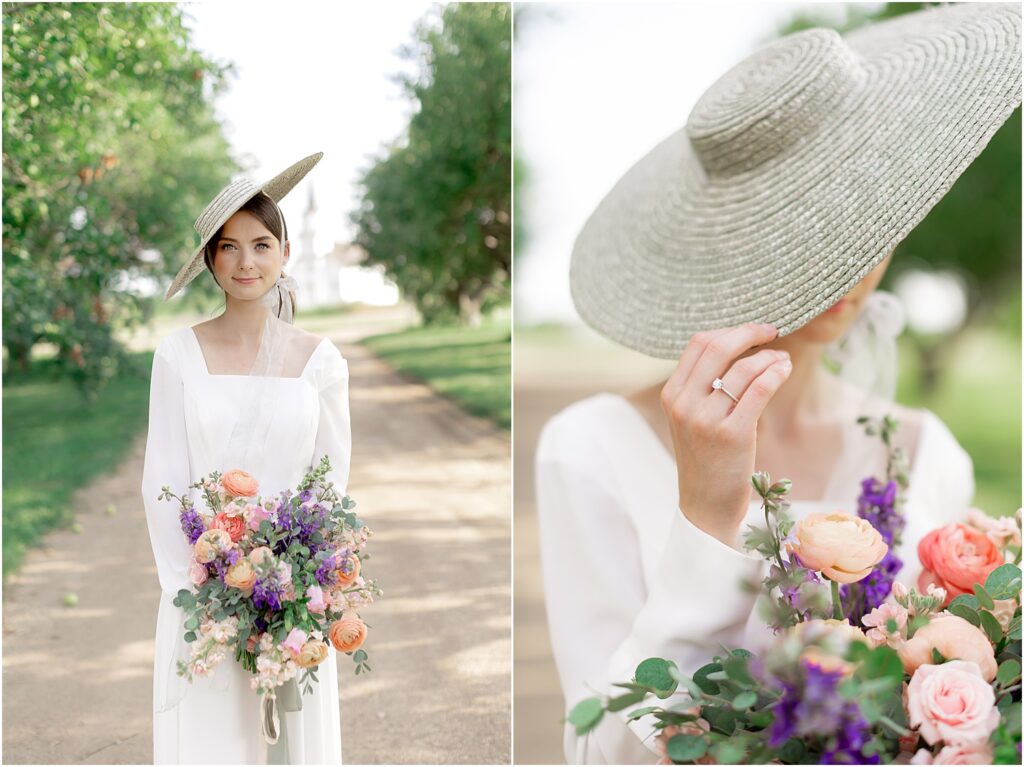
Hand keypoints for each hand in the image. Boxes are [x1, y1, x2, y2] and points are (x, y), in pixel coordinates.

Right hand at [659, 323, 792, 547]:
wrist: (705, 506)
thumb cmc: (705, 459)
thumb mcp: (690, 419)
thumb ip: (702, 386)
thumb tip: (737, 346)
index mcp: (671, 395)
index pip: (698, 343)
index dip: (730, 330)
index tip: (753, 331)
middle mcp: (684, 404)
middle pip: (718, 347)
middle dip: (750, 332)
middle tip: (772, 331)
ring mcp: (705, 420)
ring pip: (743, 367)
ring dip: (769, 356)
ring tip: (782, 360)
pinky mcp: (731, 435)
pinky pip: (758, 389)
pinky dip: (776, 373)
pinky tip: (784, 370)